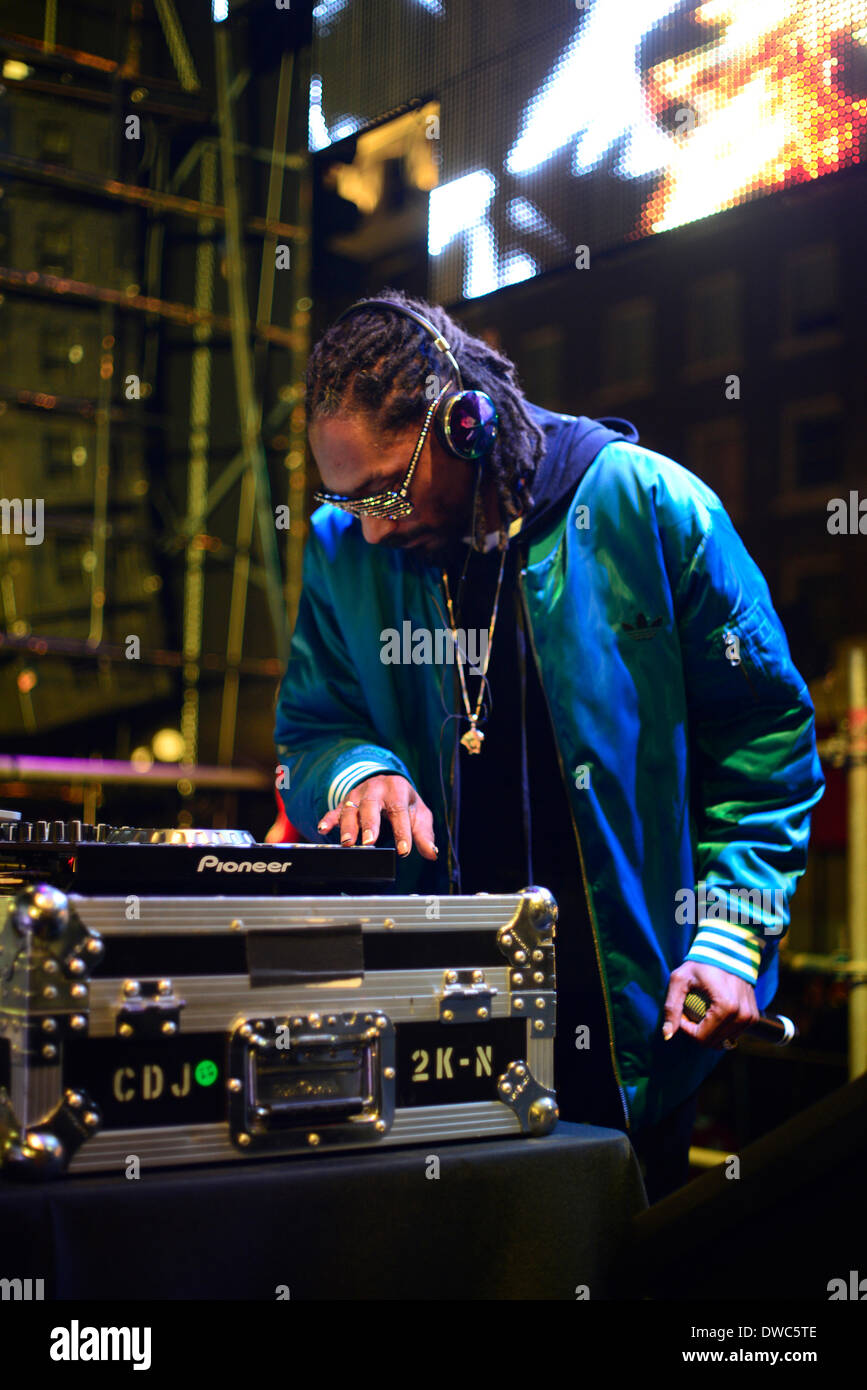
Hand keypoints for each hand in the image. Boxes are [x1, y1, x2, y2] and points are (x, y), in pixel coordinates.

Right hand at [316, 774, 437, 859]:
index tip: (403, 850)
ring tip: (348, 843)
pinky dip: (328, 819)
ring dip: (348, 826)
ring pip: (351, 809)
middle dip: (369, 824)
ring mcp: (358, 795)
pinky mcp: (345, 802)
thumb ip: (424, 834)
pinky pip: (335, 810)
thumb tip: (432, 853)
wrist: (386, 782)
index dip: (402, 831)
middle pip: (371, 806)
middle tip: (369, 842)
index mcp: (397, 790)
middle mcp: (376, 789)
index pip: (400, 811)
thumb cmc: (404, 802)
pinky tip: (322, 829)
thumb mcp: (419, 814)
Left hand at [662, 963, 758, 1048]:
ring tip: (701, 1010)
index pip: (702, 1037)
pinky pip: (732, 1033)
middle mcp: (742, 1015)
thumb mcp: (679, 980)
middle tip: (690, 1011)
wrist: (729, 951)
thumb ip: (672, 1007)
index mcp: (726, 1007)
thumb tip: (667, 1035)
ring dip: (709, 1031)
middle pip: (714, 1042)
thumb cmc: (701, 963)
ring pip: (723, 1040)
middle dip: (697, 1031)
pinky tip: (713, 1012)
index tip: (682, 1013)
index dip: (687, 1030)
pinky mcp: (753, 1017)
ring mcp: (750, 1018)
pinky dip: (720, 1028)